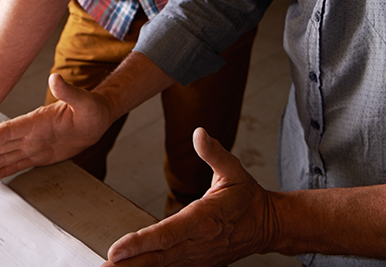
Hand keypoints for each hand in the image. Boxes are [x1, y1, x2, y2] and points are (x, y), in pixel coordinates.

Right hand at [0, 73, 112, 179]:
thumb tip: (56, 78)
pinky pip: (16, 164)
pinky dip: (1, 171)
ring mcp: (33, 144)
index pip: (6, 132)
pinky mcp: (39, 155)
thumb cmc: (92, 108)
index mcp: (35, 121)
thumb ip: (68, 91)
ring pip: (2, 156)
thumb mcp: (84, 100)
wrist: (98, 118)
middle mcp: (29, 133)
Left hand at [104, 128, 274, 266]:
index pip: (167, 234)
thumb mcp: (234, 170)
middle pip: (157, 257)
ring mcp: (197, 258)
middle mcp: (197, 243)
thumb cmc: (248, 198)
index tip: (116, 249)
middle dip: (129, 265)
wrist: (268, 226)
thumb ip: (214, 153)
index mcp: (204, 219)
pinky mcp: (197, 263)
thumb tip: (199, 133)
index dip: (140, 243)